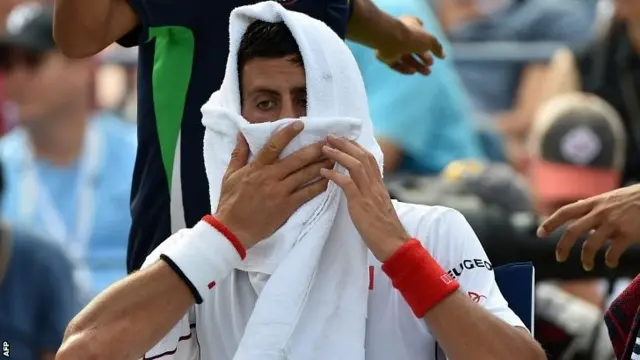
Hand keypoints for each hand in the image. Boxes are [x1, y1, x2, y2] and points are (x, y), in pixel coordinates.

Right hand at [215, 121, 332, 248]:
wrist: (233, 229)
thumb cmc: (230, 202)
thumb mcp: (229, 175)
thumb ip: (238, 154)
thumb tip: (242, 134)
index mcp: (256, 168)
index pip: (274, 145)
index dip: (288, 133)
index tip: (300, 124)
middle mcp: (270, 177)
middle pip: (297, 159)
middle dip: (315, 149)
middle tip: (329, 141)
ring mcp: (280, 192)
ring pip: (305, 175)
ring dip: (321, 165)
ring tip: (334, 157)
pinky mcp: (287, 206)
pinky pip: (307, 194)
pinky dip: (318, 186)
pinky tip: (329, 179)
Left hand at [320, 135, 408, 260]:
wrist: (394, 244)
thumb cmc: (385, 230)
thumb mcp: (379, 207)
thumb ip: (370, 195)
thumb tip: (360, 189)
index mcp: (380, 185)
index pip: (369, 159)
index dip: (355, 147)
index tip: (343, 140)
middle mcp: (376, 185)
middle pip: (362, 156)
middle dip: (345, 144)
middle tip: (330, 136)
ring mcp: (369, 193)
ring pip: (355, 165)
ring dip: (338, 154)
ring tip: (324, 148)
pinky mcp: (361, 204)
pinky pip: (346, 183)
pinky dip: (334, 175)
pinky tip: (323, 171)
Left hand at [375, 16, 444, 74]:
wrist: (390, 39)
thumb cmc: (411, 36)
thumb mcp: (430, 40)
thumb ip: (437, 47)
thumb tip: (443, 56)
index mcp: (411, 24)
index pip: (420, 30)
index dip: (427, 40)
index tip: (433, 48)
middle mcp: (400, 34)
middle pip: (414, 48)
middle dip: (424, 57)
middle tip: (430, 65)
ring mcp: (392, 45)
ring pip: (406, 57)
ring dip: (417, 65)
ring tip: (427, 73)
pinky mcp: (385, 55)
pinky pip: (396, 64)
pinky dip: (404, 68)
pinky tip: (412, 71)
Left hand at [537, 184, 639, 269]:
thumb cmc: (635, 198)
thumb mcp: (610, 198)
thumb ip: (594, 207)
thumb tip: (577, 214)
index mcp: (594, 203)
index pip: (566, 211)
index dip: (551, 222)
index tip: (540, 233)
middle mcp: (600, 212)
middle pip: (572, 230)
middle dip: (562, 246)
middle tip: (559, 258)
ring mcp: (613, 223)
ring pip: (590, 244)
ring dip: (586, 258)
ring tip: (587, 266)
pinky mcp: (627, 233)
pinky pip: (613, 252)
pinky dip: (609, 260)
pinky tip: (610, 263)